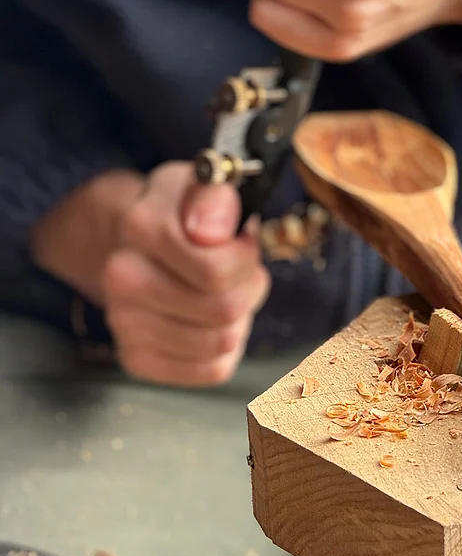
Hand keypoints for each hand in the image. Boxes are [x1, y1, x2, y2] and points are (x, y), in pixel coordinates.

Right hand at [102, 162, 269, 386]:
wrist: (143, 245)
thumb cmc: (185, 216)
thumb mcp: (205, 186)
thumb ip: (214, 198)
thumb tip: (209, 234)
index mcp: (139, 229)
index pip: (217, 272)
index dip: (246, 257)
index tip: (240, 243)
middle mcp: (120, 280)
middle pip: (223, 310)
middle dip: (247, 289)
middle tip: (239, 272)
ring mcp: (123, 324)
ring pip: (222, 342)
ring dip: (239, 318)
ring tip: (224, 294)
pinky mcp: (137, 359)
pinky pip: (211, 369)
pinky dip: (226, 348)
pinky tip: (211, 322)